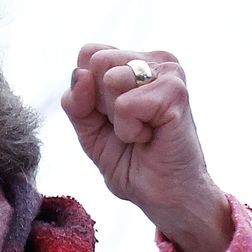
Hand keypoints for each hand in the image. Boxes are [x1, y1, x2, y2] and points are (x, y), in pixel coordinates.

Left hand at [61, 44, 232, 251]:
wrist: (164, 197)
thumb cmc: (131, 162)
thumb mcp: (88, 130)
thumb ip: (76, 102)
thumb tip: (80, 73)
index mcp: (135, 62)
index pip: (88, 54)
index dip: (87, 94)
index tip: (110, 118)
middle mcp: (154, 61)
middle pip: (97, 61)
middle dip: (101, 104)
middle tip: (128, 126)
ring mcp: (169, 73)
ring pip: (111, 79)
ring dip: (117, 119)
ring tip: (141, 132)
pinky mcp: (176, 92)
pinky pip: (126, 105)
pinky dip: (130, 130)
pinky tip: (150, 137)